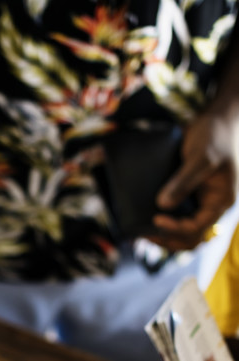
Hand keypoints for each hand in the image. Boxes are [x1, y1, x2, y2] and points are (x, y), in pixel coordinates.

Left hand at [149, 111, 237, 250]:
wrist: (217, 120)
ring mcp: (199, 202)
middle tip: (144, 234)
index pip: (197, 228)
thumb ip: (183, 182)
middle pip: (190, 238)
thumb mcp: (201, 158)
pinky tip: (144, 216)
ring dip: (163, 234)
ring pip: (182, 231)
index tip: (156, 219)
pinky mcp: (189, 196)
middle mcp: (210, 206)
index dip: (175, 228)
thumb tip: (162, 204)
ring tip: (141, 230)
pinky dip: (162, 220)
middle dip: (167, 239)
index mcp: (220, 202)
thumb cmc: (215, 135)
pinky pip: (176, 215)